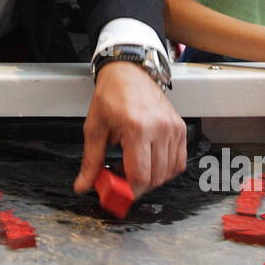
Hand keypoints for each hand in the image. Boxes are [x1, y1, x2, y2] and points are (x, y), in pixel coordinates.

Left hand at [74, 60, 185, 197]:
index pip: (140, 175)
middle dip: (137, 186)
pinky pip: (179, 161)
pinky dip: (165, 169)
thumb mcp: (94, 128)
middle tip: (121, 179)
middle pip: (155, 177)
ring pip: (168, 172)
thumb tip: (84, 185)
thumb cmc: (111, 95)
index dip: (128, 191)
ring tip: (132, 167)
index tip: (116, 192)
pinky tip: (149, 162)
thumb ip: (91, 160)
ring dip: (151, 178)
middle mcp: (159, 129)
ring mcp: (173, 128)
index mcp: (137, 128)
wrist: (129, 72)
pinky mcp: (180, 128)